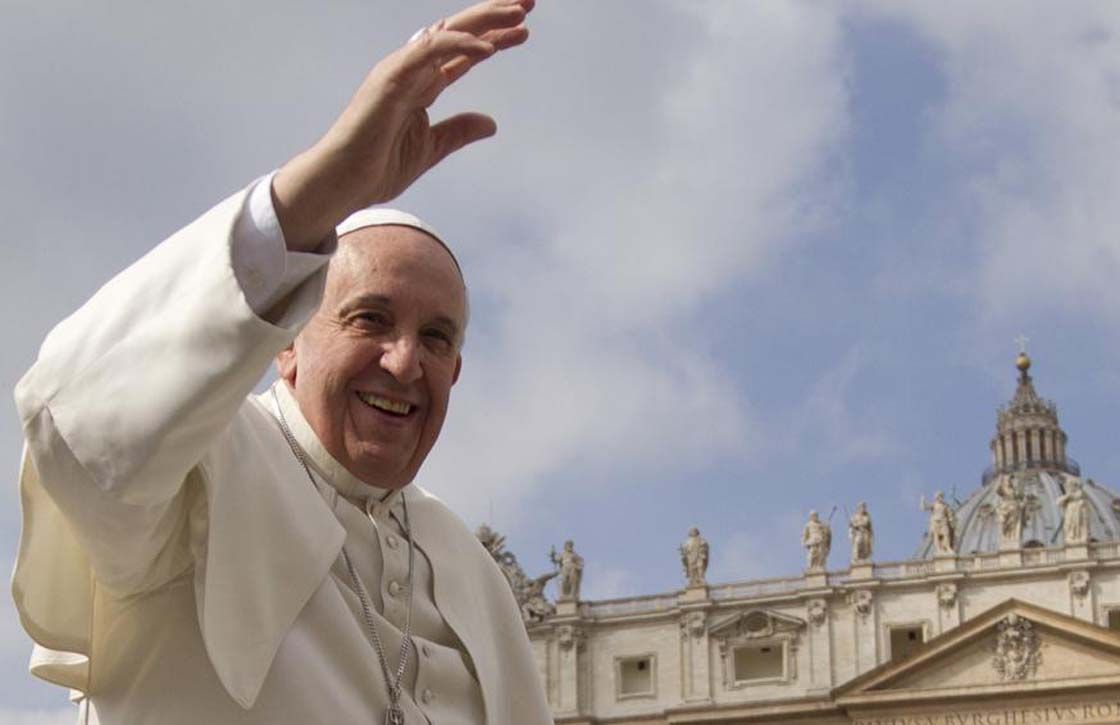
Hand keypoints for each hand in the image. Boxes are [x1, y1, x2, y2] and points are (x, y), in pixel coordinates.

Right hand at [274, 0, 533, 250]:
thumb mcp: (431, 148)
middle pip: (459, 34)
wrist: (344, 183)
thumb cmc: (377, 167)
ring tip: (518, 14)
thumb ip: (458, 131)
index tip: (524, 31)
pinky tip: (487, 47)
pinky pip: (428, 52)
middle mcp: (413, 71)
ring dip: (484, 21)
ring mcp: (401, 71)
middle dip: (494, 16)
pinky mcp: (390, 78)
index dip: (494, 39)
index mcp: (422, 86)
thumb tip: (491, 123)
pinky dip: (457, 44)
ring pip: (447, 33)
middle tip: (529, 3)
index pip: (463, 54)